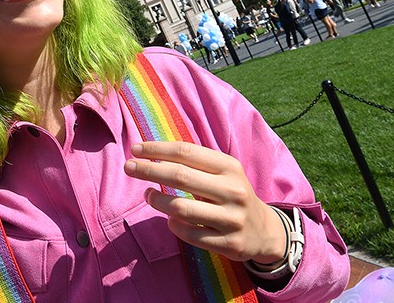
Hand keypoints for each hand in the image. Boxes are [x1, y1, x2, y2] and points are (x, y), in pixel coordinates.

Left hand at [124, 141, 285, 263]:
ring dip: (157, 201)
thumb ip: (194, 163)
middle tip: (128, 167)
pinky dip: (173, 225)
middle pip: (180, 176)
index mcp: (229, 167)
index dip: (157, 149)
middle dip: (148, 170)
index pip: (186, 152)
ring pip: (181, 209)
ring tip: (148, 195)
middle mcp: (233, 191)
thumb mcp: (223, 173)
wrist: (265, 231)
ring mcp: (232, 219)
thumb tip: (151, 153)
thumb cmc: (232, 195)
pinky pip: (189, 235)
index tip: (135, 149)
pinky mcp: (228, 244)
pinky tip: (170, 219)